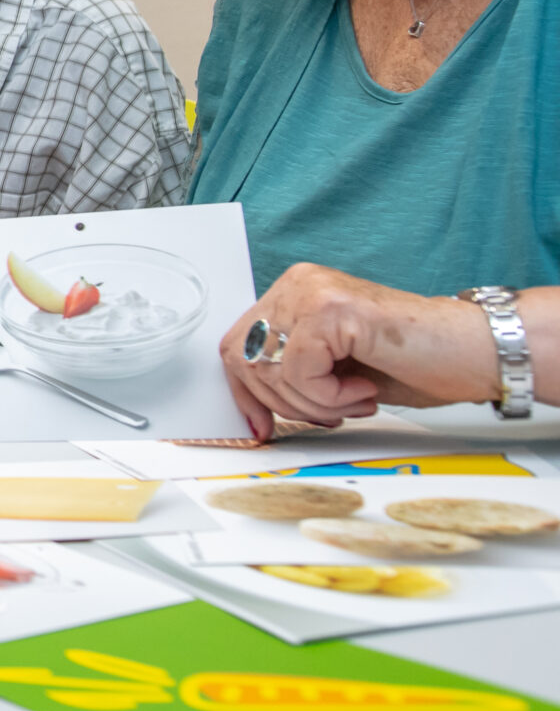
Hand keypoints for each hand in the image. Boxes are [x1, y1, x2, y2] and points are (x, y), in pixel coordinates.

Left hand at [219, 263, 500, 438]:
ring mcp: (313, 291)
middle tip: (331, 411)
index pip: (236, 346)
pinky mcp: (333, 309)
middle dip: (285, 403)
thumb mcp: (334, 371)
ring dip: (314, 404)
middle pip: (245, 359)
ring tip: (355, 399)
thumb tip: (248, 405)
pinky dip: (330, 396)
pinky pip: (299, 371)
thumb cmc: (413, 364)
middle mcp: (298, 284)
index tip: (261, 427)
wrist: (475, 353)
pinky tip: (364, 390)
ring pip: (270, 369)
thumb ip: (290, 372)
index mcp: (293, 295)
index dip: (244, 393)